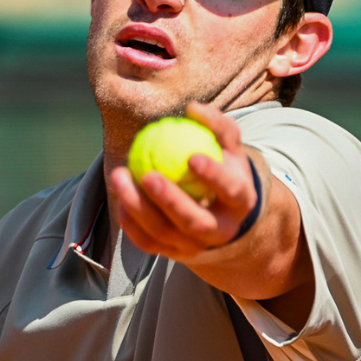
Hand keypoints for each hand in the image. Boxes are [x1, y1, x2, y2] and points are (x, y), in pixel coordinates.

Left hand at [110, 102, 260, 261]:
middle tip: (147, 174)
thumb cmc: (225, 170)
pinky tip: (119, 199)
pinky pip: (148, 242)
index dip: (214, 177)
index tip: (192, 157)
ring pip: (165, 233)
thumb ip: (217, 125)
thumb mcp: (229, 149)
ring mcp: (196, 247)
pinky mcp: (173, 254)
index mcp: (240, 203)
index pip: (231, 191)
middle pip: (195, 222)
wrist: (223, 215)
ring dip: (139, 208)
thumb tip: (193, 107)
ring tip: (120, 178)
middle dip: (170, 200)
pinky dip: (131, 224)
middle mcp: (221, 231)